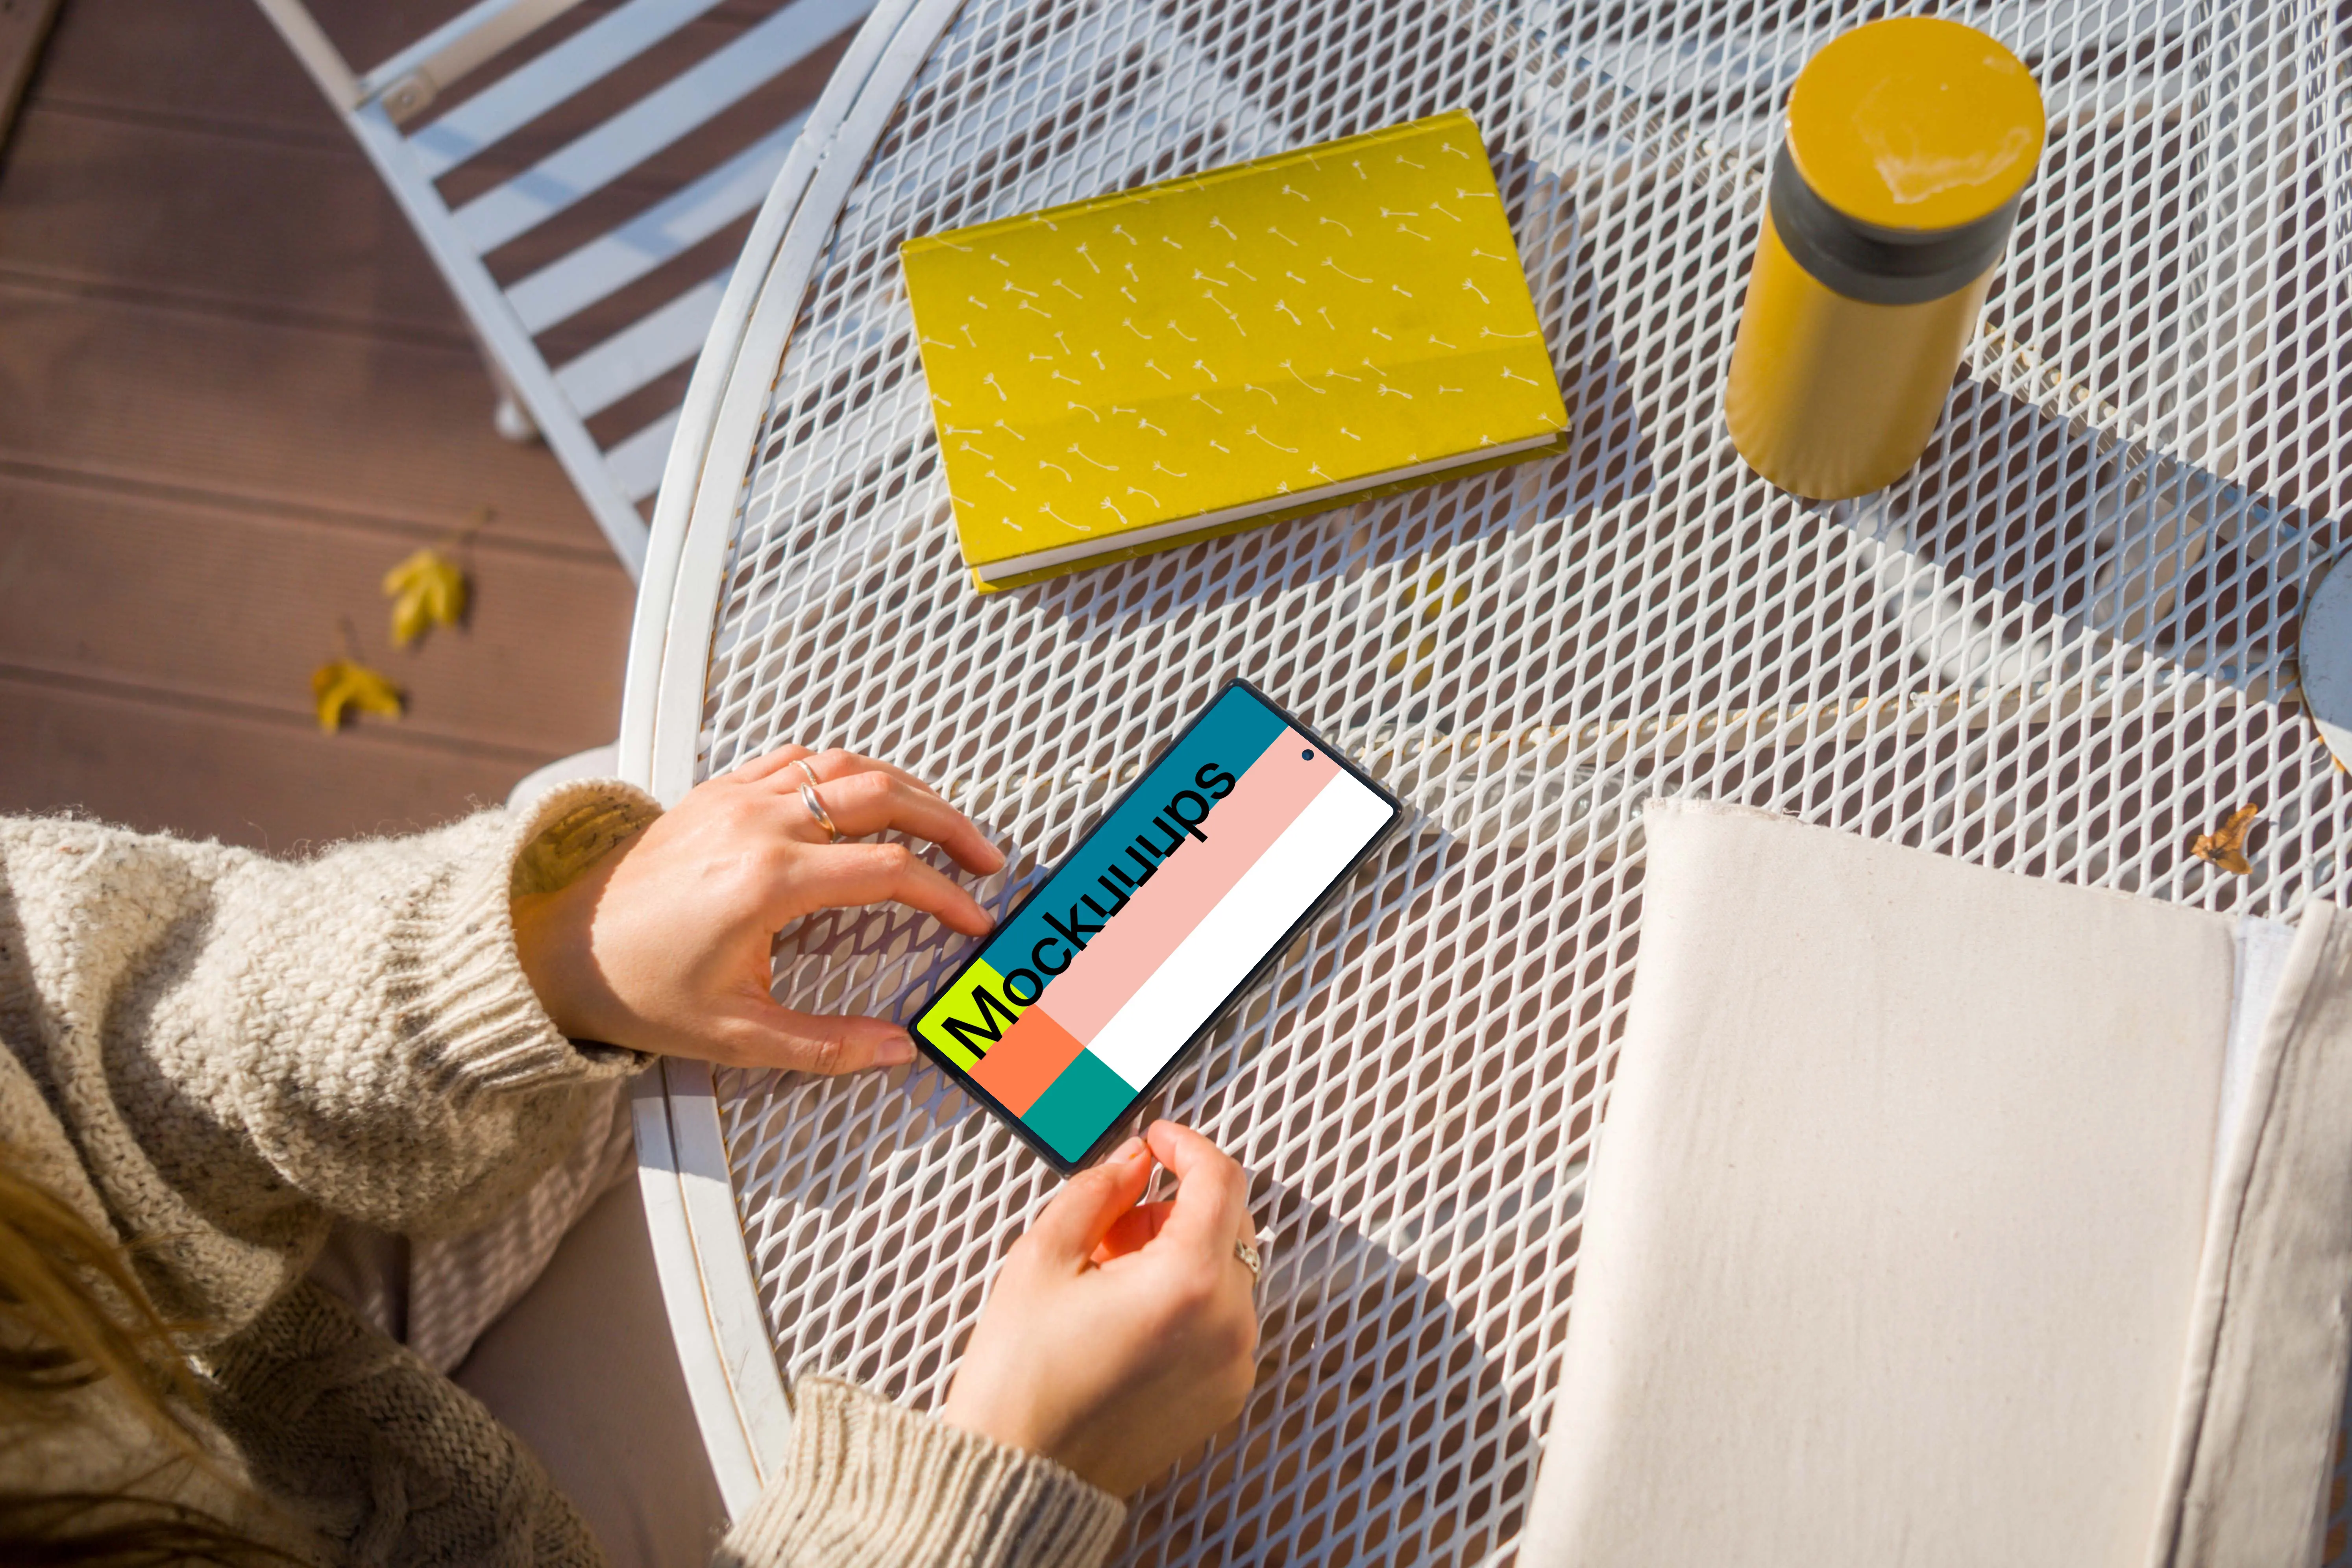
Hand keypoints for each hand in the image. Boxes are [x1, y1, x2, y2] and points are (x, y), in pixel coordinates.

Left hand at [512, 746, 1005, 1071]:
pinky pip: (800, 758)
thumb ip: (825, 1044)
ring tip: (941, 822)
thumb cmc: (635, 986)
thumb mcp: (735, 1035)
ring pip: (847, 764)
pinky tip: (867, 796)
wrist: (555, 945)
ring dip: (906, 788)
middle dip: (948, 823)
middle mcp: (758, 824)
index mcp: (768, 882)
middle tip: (985, 856)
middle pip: (884, 796)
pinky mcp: (719, 789)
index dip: (944, 895)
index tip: (973, 918)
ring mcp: (737, 797)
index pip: (887, 870)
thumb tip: (895, 1050)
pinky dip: (848, 770)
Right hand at [941, 1122, 1259, 1495]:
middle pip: (1231, 1223)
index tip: (1159, 1139)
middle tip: (1113, 1219)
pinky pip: (1224, 1318)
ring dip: (1179, 1250)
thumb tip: (1133, 1163)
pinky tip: (1127, 1311)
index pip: (1220, 1181)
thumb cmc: (1022, 1381)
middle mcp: (1228, 1326)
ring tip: (1109, 1273)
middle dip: (1175, 1203)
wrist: (1022, 1476)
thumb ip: (1098, 1191)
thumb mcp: (1043, 1257)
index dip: (1187, 1146)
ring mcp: (1233, 1365)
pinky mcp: (1226, 1393)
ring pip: (1228, 1270)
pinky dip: (1189, 1297)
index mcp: (1189, 1284)